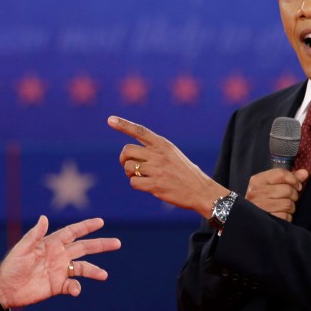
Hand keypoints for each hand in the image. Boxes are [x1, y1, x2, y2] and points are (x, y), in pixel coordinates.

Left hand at [0, 216, 119, 308]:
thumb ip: (34, 235)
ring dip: (94, 270)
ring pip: (82, 267)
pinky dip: (76, 287)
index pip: (72, 232)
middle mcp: (59, 255)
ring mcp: (59, 270)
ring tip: (104, 275)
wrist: (5, 289)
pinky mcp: (57, 286)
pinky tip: (76, 290)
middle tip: (117, 243)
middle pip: (84, 247)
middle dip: (100, 245)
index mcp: (51, 243)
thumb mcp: (22, 249)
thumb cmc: (11, 266)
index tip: (100, 222)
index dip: (86, 226)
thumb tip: (44, 217)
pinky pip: (72, 285)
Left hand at [108, 115, 226, 216]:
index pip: (140, 131)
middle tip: (128, 165)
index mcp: (163, 144)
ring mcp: (157, 170)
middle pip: (127, 151)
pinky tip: (147, 185)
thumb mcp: (172, 153)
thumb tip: (130, 153)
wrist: (200, 190)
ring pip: (128, 167)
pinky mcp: (155, 185)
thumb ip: (154, 150)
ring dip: (130, 173)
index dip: (124, 125)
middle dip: (123, 159)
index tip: (110, 120)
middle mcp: (158, 155)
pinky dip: (136, 184)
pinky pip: (133, 182)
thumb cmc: (184, 172)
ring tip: (142, 176)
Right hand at [245, 168, 308, 221]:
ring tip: (283, 207)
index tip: (297, 186)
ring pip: (288, 204)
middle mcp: (257, 192)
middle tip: (288, 198)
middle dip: (293, 195)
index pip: (281, 173)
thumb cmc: (263, 199)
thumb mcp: (271, 185)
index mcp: (257, 181)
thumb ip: (288, 178)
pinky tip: (280, 215)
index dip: (294, 180)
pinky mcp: (266, 219)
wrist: (248, 219)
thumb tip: (305, 173)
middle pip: (287, 190)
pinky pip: (286, 216)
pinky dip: (287, 217)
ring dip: (290, 207)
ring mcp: (260, 206)